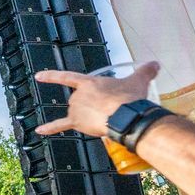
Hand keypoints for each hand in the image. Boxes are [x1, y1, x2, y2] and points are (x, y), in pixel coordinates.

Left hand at [32, 61, 159, 137]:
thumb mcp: (139, 80)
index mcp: (89, 82)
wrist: (126, 116)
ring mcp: (75, 109)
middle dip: (93, 106)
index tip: (39, 76)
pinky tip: (39, 131)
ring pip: (76, 114)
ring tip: (105, 119)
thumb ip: (146, 71)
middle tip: (111, 110)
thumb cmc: (130, 97)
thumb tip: (156, 64)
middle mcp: (78, 95)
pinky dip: (49, 128)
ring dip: (88, 117)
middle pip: (79, 100)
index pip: (67, 77)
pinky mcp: (76, 122)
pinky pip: (60, 125)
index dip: (52, 76)